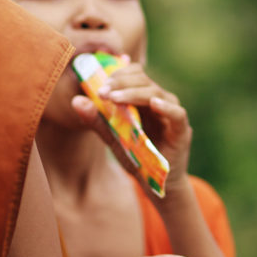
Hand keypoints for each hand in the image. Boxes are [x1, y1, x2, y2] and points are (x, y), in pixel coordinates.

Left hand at [72, 63, 191, 188]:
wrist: (154, 183)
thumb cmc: (136, 155)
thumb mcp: (112, 136)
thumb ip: (97, 118)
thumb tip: (75, 100)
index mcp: (144, 98)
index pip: (136, 74)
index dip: (119, 74)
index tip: (100, 83)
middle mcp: (160, 100)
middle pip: (144, 80)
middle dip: (121, 83)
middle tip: (102, 91)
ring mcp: (171, 114)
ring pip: (156, 93)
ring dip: (134, 93)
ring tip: (115, 97)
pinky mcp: (181, 131)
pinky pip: (177, 114)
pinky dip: (166, 107)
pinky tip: (153, 103)